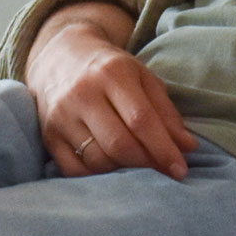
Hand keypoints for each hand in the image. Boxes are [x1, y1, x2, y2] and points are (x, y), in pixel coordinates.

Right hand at [26, 5, 195, 179]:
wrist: (61, 58)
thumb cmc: (111, 70)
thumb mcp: (143, 79)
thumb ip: (166, 112)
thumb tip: (188, 147)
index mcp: (113, 74)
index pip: (141, 119)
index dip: (163, 148)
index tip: (180, 169)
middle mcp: (82, 94)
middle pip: (119, 144)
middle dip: (147, 164)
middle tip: (163, 172)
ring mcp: (61, 117)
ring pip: (97, 160)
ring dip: (124, 171)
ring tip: (138, 166)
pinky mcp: (48, 136)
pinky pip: (74, 170)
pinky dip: (97, 176)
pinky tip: (112, 169)